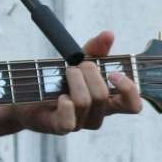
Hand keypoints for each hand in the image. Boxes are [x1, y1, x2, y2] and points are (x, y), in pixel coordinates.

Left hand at [13, 30, 142, 134]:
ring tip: (66, 72)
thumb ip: (96, 49)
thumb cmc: (60, 79)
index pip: (132, 105)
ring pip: (84, 102)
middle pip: (103, 96)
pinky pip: (69, 120)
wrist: (29, 93)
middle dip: (89, 73)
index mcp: (108, 101)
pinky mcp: (60, 127)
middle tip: (77, 65)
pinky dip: (65, 104)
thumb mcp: (80, 61)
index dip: (129, 90)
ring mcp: (80, 123)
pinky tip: (60, 96)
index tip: (114, 73)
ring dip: (73, 80)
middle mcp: (97, 115)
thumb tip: (108, 34)